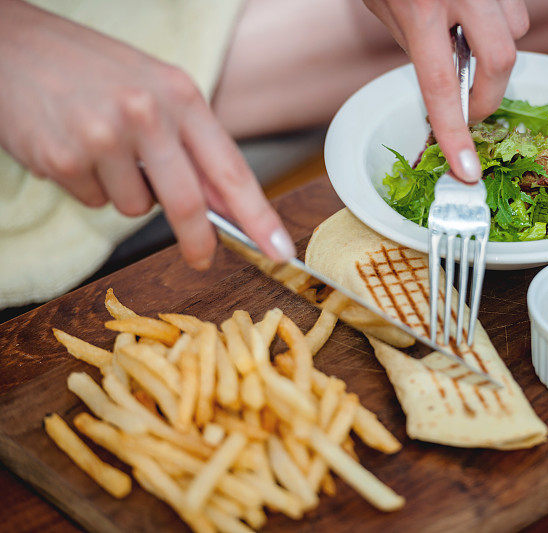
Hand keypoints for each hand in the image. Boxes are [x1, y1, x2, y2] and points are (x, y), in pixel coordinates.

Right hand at [0, 0, 294, 268]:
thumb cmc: (92, 68)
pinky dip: (88, 186)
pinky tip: (72, 147)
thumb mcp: (155, 90)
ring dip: (124, 192)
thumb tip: (224, 205)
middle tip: (202, 259)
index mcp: (180, 94)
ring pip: (134, 207)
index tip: (280, 251)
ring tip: (99, 147)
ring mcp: (104, 136)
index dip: (259, 217)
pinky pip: (94, 202)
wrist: (11, 44)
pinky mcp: (64, 159)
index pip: (231, 169)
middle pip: (188, 202)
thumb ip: (191, 144)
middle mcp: (147, 113)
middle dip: (199, 240)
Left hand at [364, 0, 528, 182]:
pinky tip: (472, 15)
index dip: (456, 134)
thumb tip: (449, 84)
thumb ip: (417, 44)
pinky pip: (514, 9)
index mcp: (419, 8)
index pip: (442, 86)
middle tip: (471, 111)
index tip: (466, 171)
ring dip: (493, 52)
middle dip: (490, 95)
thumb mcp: (384, 7)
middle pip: (501, 60)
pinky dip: (497, 24)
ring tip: (462, 42)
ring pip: (514, 31)